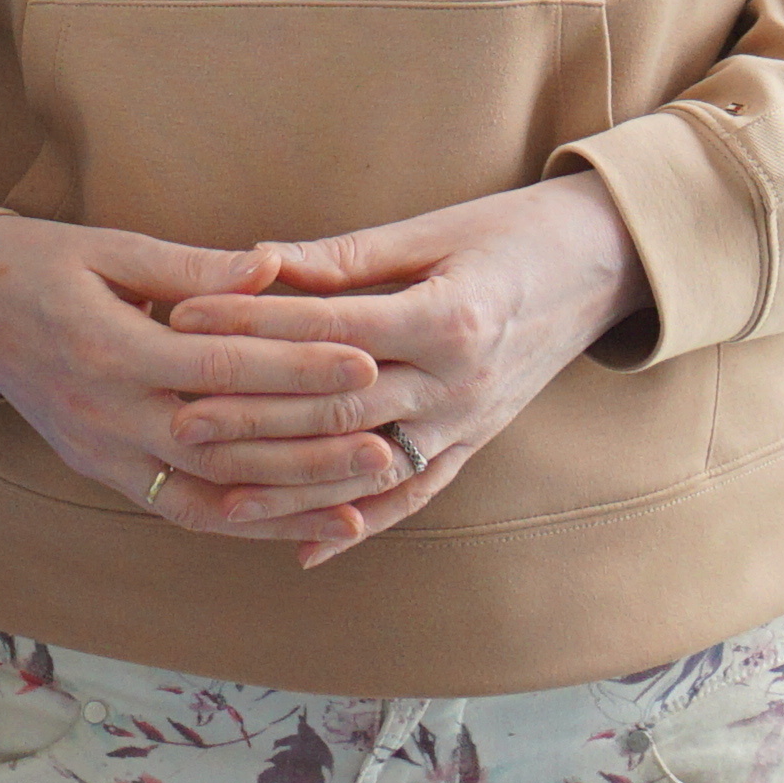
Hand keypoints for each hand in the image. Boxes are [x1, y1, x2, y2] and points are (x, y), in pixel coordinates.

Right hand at [0, 214, 404, 546]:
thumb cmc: (40, 262)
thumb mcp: (108, 247)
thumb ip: (192, 266)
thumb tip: (272, 269)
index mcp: (107, 345)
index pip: (218, 367)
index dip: (294, 368)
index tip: (363, 361)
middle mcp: (104, 412)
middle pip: (223, 443)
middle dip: (309, 446)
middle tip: (387, 440)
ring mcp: (100, 452)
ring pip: (208, 493)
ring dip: (290, 500)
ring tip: (366, 493)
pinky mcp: (102, 472)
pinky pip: (182, 510)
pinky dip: (246, 522)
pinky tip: (302, 524)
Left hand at [161, 175, 645, 566]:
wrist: (605, 266)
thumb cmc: (510, 232)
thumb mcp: (431, 231)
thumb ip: (344, 259)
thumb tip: (254, 263)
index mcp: (447, 318)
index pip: (330, 332)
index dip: (252, 327)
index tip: (183, 318)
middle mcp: (458, 384)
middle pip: (340, 410)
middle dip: (254, 417)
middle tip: (178, 418)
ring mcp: (468, 425)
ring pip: (367, 467)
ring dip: (292, 485)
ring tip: (217, 490)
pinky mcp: (473, 447)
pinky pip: (411, 496)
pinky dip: (358, 526)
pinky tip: (304, 551)